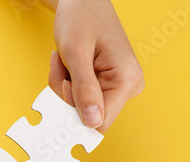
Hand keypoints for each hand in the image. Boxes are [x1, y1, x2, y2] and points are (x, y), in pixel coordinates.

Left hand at [47, 0, 144, 132]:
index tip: (63, 86)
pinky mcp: (107, 85)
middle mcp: (127, 87)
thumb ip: (84, 89)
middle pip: (88, 116)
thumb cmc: (81, 17)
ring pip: (80, 108)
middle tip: (61, 66)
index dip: (75, 114)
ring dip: (63, 87)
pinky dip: (66, 84)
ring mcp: (118, 87)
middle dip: (66, 95)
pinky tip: (67, 64)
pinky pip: (80, 98)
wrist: (83, 1)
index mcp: (126, 80)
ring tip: (64, 61)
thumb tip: (92, 122)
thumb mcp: (76, 53)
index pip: (100, 122)